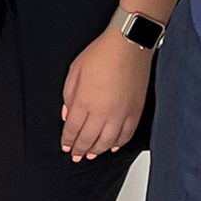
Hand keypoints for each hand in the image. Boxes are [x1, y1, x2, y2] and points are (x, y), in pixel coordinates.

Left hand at [59, 29, 152, 161]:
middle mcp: (103, 111)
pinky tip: (111, 146)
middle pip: (88, 139)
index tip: (65, 146)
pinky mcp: (135, 111)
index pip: (72, 129)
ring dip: (97, 150)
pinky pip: (126, 135)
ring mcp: (121, 113)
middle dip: (79, 150)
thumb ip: (68, 96)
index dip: (67, 140)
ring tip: (90, 154)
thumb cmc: (102, 53)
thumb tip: (66, 114)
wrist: (129, 44)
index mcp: (85, 101)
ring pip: (107, 142)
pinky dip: (118, 144)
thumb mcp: (75, 71)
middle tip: (75, 156)